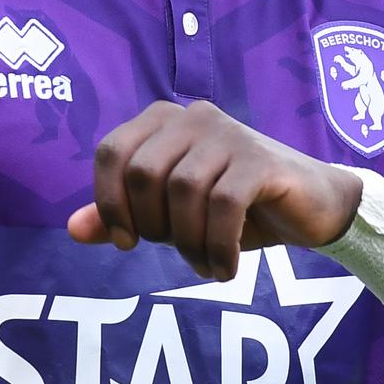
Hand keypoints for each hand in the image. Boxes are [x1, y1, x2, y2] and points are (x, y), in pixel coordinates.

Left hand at [67, 100, 363, 279]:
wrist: (312, 207)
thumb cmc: (237, 207)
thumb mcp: (173, 215)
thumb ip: (123, 216)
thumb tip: (72, 228)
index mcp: (166, 121)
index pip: (111, 151)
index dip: (109, 203)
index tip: (126, 242)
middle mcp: (195, 117)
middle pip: (143, 173)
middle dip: (153, 225)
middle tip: (177, 250)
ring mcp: (230, 135)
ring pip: (183, 190)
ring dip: (188, 242)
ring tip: (205, 264)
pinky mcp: (261, 160)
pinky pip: (223, 205)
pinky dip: (218, 246)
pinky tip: (225, 267)